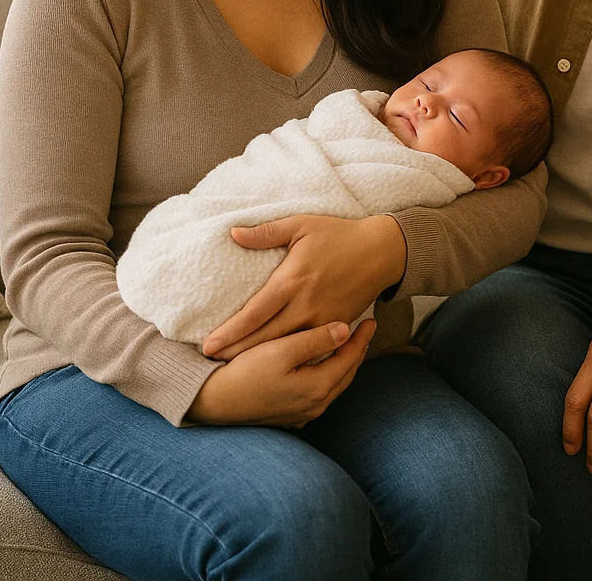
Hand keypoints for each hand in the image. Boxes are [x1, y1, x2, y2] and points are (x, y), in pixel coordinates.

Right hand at [188, 318, 376, 426]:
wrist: (212, 402)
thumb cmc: (245, 372)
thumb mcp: (281, 350)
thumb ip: (316, 340)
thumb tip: (346, 330)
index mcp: (318, 387)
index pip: (350, 358)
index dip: (362, 338)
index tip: (372, 320)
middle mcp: (315, 405)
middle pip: (346, 374)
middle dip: (357, 352)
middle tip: (364, 332)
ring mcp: (302, 414)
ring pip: (334, 386)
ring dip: (343, 366)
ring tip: (347, 347)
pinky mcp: (289, 417)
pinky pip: (318, 395)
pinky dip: (326, 378)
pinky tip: (322, 368)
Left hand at [201, 214, 404, 359]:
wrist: (382, 251)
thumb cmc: (339, 235)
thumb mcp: (301, 225)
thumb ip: (266, 232)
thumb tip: (233, 233)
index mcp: (292, 280)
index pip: (254, 313)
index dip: (230, 332)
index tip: (208, 346)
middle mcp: (306, 304)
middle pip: (266, 337)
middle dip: (237, 351)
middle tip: (211, 363)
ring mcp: (323, 318)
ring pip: (287, 346)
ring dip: (261, 356)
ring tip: (235, 366)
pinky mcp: (337, 324)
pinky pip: (310, 346)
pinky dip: (290, 356)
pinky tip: (275, 363)